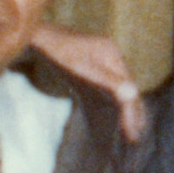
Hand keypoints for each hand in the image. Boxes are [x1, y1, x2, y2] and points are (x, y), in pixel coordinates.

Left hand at [32, 23, 146, 141]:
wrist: (37, 37)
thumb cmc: (58, 54)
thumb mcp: (83, 69)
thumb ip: (108, 82)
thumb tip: (134, 93)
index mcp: (113, 54)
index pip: (129, 87)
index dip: (132, 111)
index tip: (132, 133)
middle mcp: (112, 54)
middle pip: (128, 87)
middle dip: (134, 111)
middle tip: (136, 136)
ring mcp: (103, 57)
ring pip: (120, 86)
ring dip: (126, 107)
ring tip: (130, 128)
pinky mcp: (93, 63)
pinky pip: (110, 84)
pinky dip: (114, 99)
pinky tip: (114, 111)